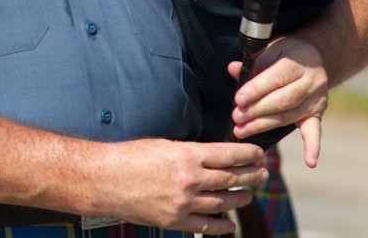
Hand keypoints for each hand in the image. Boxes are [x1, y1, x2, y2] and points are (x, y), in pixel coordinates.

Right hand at [103, 138, 267, 233]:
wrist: (106, 179)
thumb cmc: (130, 156)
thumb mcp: (163, 144)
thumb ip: (189, 151)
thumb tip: (211, 155)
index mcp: (186, 155)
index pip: (227, 154)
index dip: (246, 154)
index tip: (259, 153)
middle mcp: (189, 180)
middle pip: (230, 178)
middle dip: (250, 175)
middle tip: (263, 173)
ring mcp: (183, 203)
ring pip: (222, 202)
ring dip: (240, 198)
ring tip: (249, 195)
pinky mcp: (175, 221)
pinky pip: (205, 226)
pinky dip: (221, 225)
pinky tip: (230, 223)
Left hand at [228, 35, 327, 166]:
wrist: (312, 57)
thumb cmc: (285, 53)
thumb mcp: (271, 49)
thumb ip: (254, 62)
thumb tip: (233, 69)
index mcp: (298, 62)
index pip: (276, 78)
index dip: (256, 90)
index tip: (238, 100)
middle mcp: (311, 82)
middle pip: (282, 101)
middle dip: (256, 111)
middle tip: (237, 118)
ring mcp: (316, 100)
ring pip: (288, 116)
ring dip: (264, 125)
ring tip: (242, 131)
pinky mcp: (317, 114)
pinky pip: (315, 131)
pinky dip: (313, 147)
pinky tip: (310, 162)